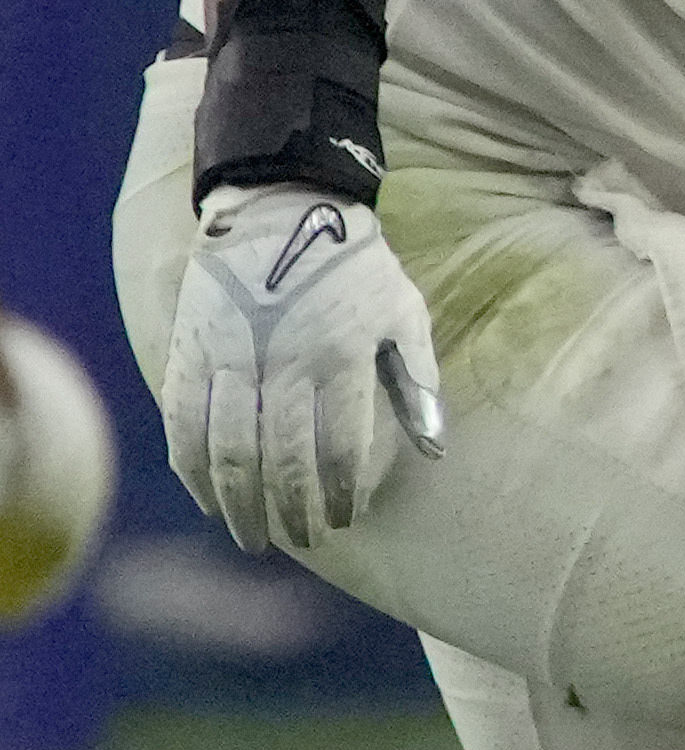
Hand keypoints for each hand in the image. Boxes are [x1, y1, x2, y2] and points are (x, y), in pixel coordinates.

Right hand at [159, 184, 443, 554]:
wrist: (283, 208)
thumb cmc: (356, 269)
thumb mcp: (406, 315)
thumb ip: (418, 383)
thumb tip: (435, 451)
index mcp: (341, 357)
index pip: (339, 448)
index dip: (339, 494)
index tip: (344, 520)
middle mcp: (284, 364)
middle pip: (283, 461)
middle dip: (292, 511)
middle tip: (301, 541)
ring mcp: (230, 360)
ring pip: (230, 453)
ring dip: (241, 504)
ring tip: (255, 538)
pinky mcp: (189, 354)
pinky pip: (184, 427)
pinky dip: (193, 471)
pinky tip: (209, 501)